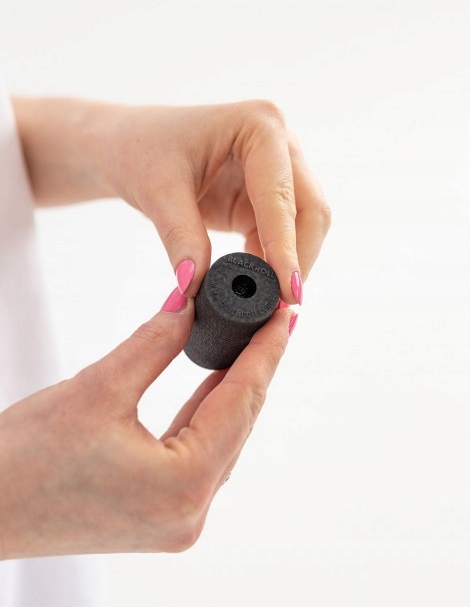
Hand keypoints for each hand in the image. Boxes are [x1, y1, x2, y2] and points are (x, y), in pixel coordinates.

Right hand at [0, 292, 293, 558]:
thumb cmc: (23, 460)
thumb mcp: (97, 388)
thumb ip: (155, 342)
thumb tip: (189, 301)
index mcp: (183, 485)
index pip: (241, 401)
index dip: (266, 351)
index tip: (285, 314)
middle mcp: (190, 513)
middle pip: (238, 423)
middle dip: (255, 367)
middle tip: (272, 320)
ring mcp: (176, 521)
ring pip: (221, 440)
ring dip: (233, 391)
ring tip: (250, 343)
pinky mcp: (158, 516)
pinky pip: (199, 457)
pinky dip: (207, 417)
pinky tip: (213, 384)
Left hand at [13, 98, 330, 302]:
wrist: (129, 146)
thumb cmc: (140, 151)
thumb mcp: (157, 192)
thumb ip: (181, 237)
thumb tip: (193, 288)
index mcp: (258, 125)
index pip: (280, 196)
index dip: (286, 247)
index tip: (289, 292)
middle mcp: (278, 142)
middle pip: (310, 209)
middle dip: (299, 258)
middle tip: (282, 305)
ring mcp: (277, 168)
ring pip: (304, 224)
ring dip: (291, 262)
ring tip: (269, 301)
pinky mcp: (265, 195)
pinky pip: (282, 234)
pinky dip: (274, 261)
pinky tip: (258, 285)